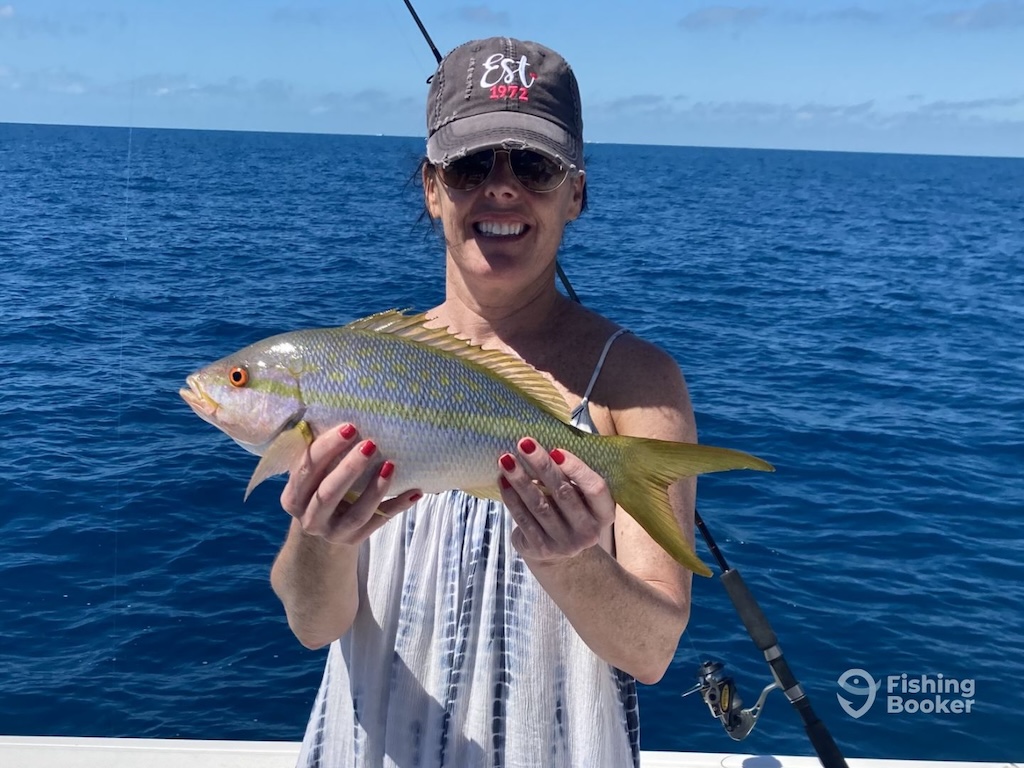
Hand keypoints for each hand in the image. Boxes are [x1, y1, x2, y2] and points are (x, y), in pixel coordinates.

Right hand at [279, 423, 420, 545]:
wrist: (324, 527)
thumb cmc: (319, 487)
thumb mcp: (311, 476)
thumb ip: (319, 454)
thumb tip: (341, 411)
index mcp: (292, 497)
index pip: (306, 469)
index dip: (327, 447)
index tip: (350, 426)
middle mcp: (309, 518)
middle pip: (328, 493)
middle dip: (350, 468)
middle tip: (371, 444)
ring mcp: (333, 532)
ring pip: (357, 513)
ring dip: (376, 489)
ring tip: (391, 465)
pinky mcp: (355, 540)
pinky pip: (379, 522)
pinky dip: (397, 506)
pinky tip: (415, 491)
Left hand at [497, 437, 616, 564]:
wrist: (558, 552)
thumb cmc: (569, 511)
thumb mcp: (581, 498)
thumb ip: (573, 477)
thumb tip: (546, 445)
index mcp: (604, 513)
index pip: (596, 488)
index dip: (577, 468)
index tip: (556, 449)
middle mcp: (589, 531)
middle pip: (564, 493)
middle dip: (542, 466)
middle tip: (524, 443)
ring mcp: (565, 544)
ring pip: (540, 506)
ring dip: (521, 479)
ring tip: (506, 459)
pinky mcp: (542, 549)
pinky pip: (524, 519)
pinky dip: (511, 498)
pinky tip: (503, 480)